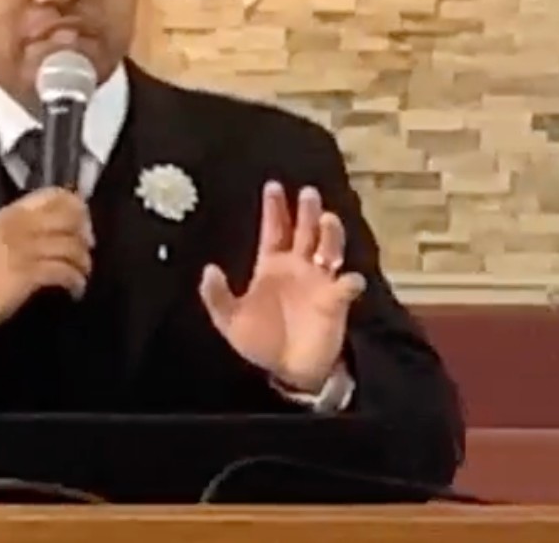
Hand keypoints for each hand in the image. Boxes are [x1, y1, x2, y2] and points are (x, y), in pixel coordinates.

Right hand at [0, 187, 93, 331]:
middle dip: (85, 234)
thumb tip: (69, 226)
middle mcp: (19, 225)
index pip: (55, 195)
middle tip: (87, 250)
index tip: (83, 224)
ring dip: (83, 263)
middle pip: (69, 217)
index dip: (77, 207)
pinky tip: (75, 290)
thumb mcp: (1, 237)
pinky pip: (64, 271)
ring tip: (81, 274)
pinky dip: (76, 281)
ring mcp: (23, 249)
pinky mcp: (26, 273)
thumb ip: (29, 226)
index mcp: (13, 212)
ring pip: (71, 246)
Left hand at [199, 181, 365, 393]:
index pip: (274, 230)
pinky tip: (347, 279)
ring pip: (329, 249)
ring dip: (330, 234)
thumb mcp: (229, 321)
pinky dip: (349, 281)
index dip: (274, 209)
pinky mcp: (335, 302)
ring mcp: (319, 282)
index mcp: (271, 266)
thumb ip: (217, 296)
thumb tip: (209, 270)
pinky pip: (346, 286)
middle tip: (307, 192)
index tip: (273, 186)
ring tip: (327, 219)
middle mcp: (298, 267)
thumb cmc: (260, 341)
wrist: (288, 371)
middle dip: (306, 211)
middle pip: (304, 231)